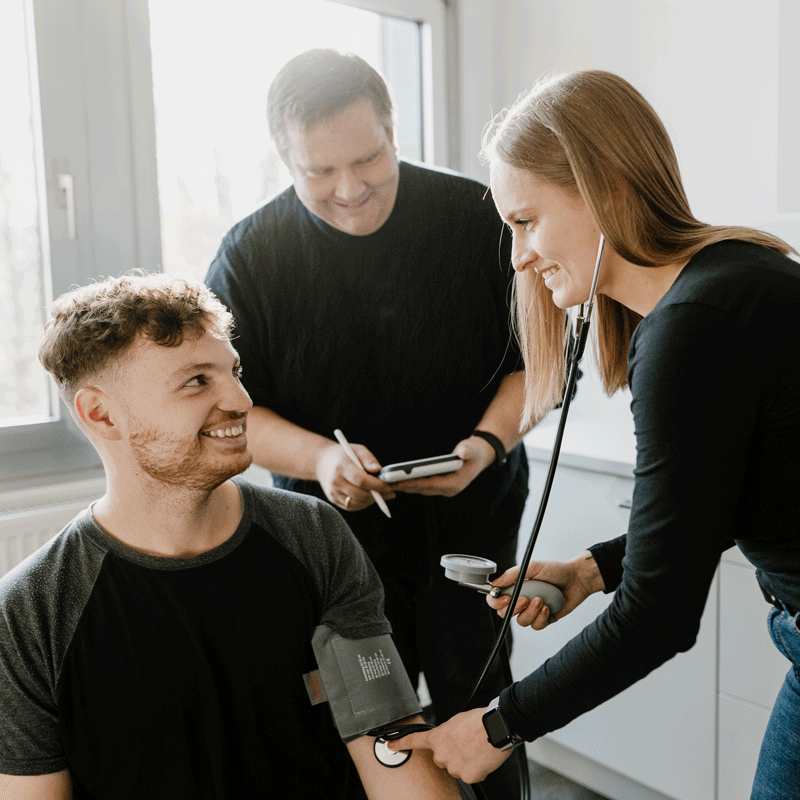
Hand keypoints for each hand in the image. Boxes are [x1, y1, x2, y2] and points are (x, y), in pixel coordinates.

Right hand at [315, 442, 394, 511]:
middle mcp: (335, 482)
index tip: (389, 485)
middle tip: (391, 491)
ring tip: (382, 493)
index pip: (360, 480)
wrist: (322, 462)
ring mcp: (333, 493)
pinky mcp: (333, 500)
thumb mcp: (357, 449)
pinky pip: (352, 506)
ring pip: (357, 503)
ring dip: (372, 500)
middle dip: (378, 495)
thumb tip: (378, 469)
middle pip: (360, 494)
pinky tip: (370, 496)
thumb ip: (368, 458)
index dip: (377, 485)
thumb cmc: (343, 454)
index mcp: (340, 467)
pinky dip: (364, 503)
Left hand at [386, 708, 512, 784]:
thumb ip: (446, 733)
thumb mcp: (456, 722)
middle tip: (465, 744)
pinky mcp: (467, 776)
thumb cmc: (479, 721)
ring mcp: (453, 767)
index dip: (400, 744)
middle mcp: (442, 754)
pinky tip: (481, 758)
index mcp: (438, 737)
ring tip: (476, 748)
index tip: (390, 746)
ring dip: (464, 762)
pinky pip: (469, 775)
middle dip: (451, 754)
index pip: (414, 741)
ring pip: (456, 768)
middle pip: (441, 759)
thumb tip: (448, 740)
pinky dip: (475, 769)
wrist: (495, 728)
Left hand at [390, 436, 495, 497]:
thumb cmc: (475, 451)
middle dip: (404, 486)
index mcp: (455, 484)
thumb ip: (467, 450)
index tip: (398, 481)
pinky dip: (411, 484)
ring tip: (388, 483)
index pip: (430, 484)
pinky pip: (423, 487)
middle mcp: (449, 490)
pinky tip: (399, 480)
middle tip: (386, 483)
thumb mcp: (472, 448)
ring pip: (421, 490)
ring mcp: (445, 490)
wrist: (481, 456)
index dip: (413, 483)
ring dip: (406, 486)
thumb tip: (462, 453)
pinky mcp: (441, 487)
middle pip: (423, 489)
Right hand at [487, 551, 602, 629]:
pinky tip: (548, 607)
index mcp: (515, 587)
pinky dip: (541, 618)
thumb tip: (496, 583)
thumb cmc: (555, 570)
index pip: (495, 599)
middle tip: (526, 599)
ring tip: (541, 600)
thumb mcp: (532, 567)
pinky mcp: (544, 619)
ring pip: (521, 621)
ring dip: (531, 612)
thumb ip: (512, 574)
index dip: (496, 602)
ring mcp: (532, 611)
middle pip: (505, 614)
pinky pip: (536, 626)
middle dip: (514, 608)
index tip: (506, 598)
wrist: (577, 579)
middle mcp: (521, 600)